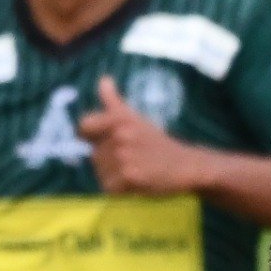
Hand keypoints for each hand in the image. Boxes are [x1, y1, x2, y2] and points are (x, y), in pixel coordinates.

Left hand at [76, 76, 206, 194]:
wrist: (185, 165)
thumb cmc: (157, 142)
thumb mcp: (136, 118)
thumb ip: (114, 101)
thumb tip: (103, 80)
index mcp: (119, 118)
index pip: (85, 127)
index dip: (90, 137)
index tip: (103, 143)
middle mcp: (120, 135)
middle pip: (94, 154)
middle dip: (108, 161)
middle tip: (130, 160)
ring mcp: (125, 157)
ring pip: (101, 172)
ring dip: (113, 176)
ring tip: (133, 171)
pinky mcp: (130, 178)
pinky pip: (110, 187)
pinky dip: (120, 190)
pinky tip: (134, 184)